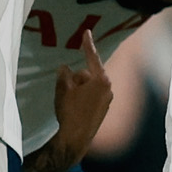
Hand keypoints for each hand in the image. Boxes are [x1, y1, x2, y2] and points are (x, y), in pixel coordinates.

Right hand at [53, 30, 112, 162]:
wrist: (75, 138)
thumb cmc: (70, 111)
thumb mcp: (63, 88)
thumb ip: (64, 74)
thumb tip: (65, 68)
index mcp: (101, 80)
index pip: (92, 57)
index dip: (87, 44)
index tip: (86, 32)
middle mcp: (108, 88)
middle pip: (89, 74)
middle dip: (77, 77)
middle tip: (66, 87)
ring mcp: (107, 100)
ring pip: (90, 86)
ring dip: (79, 88)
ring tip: (68, 100)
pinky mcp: (103, 110)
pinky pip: (91, 96)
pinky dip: (83, 97)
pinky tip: (73, 107)